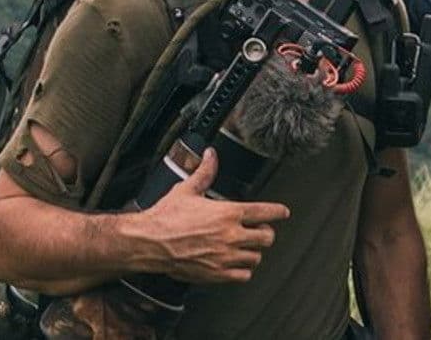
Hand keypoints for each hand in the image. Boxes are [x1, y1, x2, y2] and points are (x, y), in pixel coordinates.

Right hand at [138, 148, 290, 283]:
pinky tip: (236, 263)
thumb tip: (210, 155)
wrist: (148, 242)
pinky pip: (243, 275)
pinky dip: (243, 270)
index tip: (282, 212)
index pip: (266, 212)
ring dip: (254, 251)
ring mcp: (225, 256)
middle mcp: (231, 235)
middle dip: (266, 233)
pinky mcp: (216, 273)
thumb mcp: (187, 190)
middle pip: (267, 237)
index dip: (278, 212)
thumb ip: (205, 172)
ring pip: (256, 257)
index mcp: (228, 213)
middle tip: (259, 230)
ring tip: (246, 247)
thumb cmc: (166, 217)